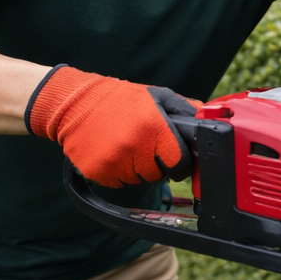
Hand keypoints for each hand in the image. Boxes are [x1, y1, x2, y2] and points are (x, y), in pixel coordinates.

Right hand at [26, 65, 199, 187]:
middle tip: (143, 144)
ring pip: (137, 180)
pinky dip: (117, 173)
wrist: (73, 104)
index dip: (179, 162)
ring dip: (135, 169)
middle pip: (158, 174)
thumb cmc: (118, 99)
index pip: (179, 163)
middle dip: (155, 163)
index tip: (174, 158)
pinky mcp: (97, 172)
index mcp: (154, 128)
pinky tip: (111, 153)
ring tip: (125, 146)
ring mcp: (114, 162)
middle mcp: (135, 147)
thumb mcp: (156, 96)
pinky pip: (117, 183)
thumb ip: (184, 109)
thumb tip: (208, 121)